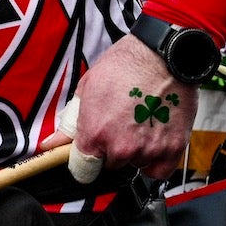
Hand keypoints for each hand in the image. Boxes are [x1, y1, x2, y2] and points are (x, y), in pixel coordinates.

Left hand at [39, 35, 195, 181]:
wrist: (164, 54)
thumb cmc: (127, 64)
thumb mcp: (88, 87)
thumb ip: (71, 121)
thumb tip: (52, 143)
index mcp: (95, 133)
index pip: (82, 170)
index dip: (84, 160)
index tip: (89, 153)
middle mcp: (121, 147)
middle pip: (111, 164)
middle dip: (112, 148)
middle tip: (120, 121)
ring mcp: (148, 150)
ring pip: (135, 163)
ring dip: (136, 150)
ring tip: (141, 120)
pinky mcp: (172, 149)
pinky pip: (158, 170)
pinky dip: (156, 159)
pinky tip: (154, 136)